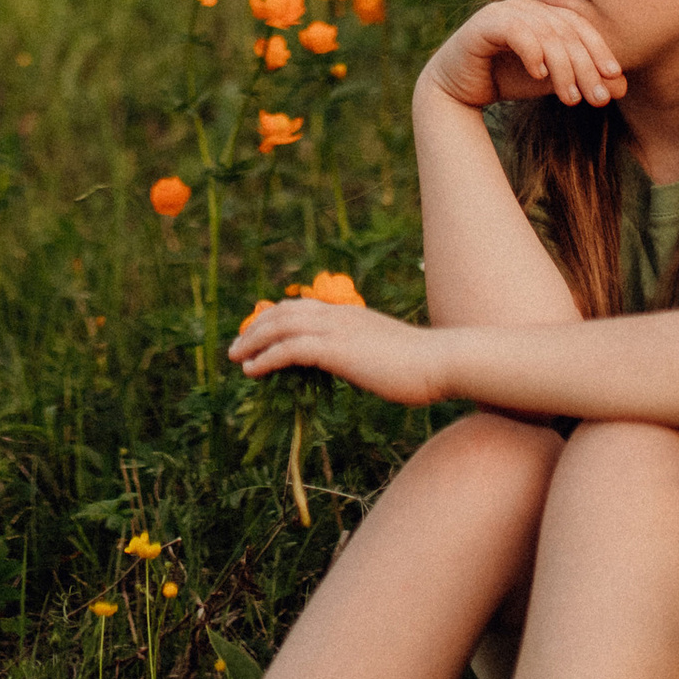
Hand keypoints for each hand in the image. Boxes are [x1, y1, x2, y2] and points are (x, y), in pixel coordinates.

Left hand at [228, 297, 448, 407]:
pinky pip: (289, 349)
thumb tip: (354, 365)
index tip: (259, 335)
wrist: (442, 362)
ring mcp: (336, 330)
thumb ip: (364, 353)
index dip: (274, 319)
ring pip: (280, 327)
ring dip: (252, 342)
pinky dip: (265, 358)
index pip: (301, 308)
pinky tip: (252, 370)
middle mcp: (339, 315)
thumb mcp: (385, 353)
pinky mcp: (336, 350)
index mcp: (350, 315)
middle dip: (255, 328)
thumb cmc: (422, 365)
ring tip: (236, 358)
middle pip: (283, 313)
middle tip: (237, 347)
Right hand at [420, 0, 626, 113]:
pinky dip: (532, 52)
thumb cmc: (508, 80)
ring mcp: (504, 12)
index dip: (600, 50)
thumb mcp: (553, 82)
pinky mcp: (484, 24)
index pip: (579, 26)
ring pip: (545, 34)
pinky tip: (539, 76)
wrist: (459, 90)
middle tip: (598, 98)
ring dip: (563, 68)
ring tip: (571, 99)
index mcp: (543, 14)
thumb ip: (582, 79)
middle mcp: (526, 7)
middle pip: (565, 31)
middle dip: (585, 66)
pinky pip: (516, 31)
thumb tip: (622, 87)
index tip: (615, 78)